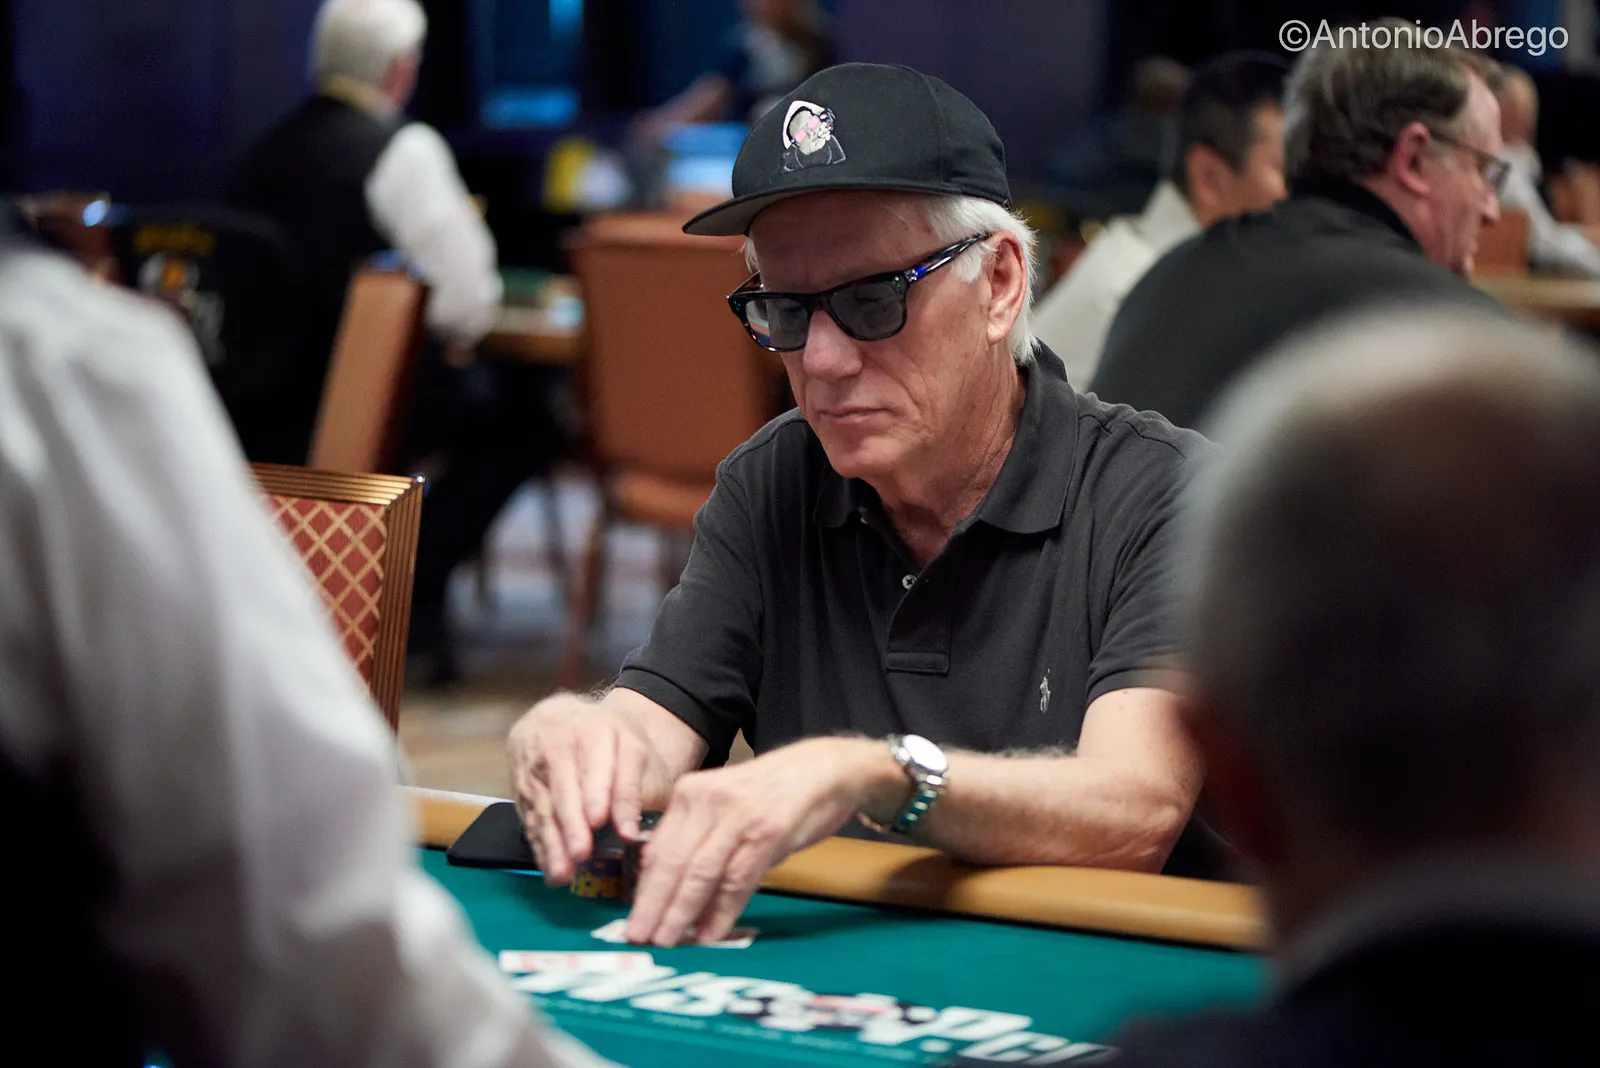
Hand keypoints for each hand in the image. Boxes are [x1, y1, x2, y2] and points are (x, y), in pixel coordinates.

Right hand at [507, 693, 674, 885]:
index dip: (596, 791)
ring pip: (542, 806)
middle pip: (563, 787)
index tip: (600, 819)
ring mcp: (533, 765)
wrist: (567, 719)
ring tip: (563, 873)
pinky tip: (550, 868)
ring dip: (552, 842)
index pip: (595, 763)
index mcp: (593, 730)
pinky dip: (540, 845)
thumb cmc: (610, 741)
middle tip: (581, 852)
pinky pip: (529, 818)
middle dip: (571, 822)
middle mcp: (557, 745)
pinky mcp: (519, 786)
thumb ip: (632, 788)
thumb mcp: (633, 750)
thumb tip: (628, 832)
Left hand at [623, 736, 904, 946]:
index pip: (657, 849)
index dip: (643, 890)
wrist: (825, 768)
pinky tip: (710, 934)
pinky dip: (721, 912)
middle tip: (639, 939)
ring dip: (681, 913)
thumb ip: (700, 840)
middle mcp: (707, 801)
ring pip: (699, 873)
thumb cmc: (774, 793)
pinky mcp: (767, 831)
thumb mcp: (726, 806)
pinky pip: (736, 880)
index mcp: (690, 792)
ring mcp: (737, 815)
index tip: (634, 919)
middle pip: (671, 862)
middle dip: (653, 906)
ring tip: (668, 943)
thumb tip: (671, 892)